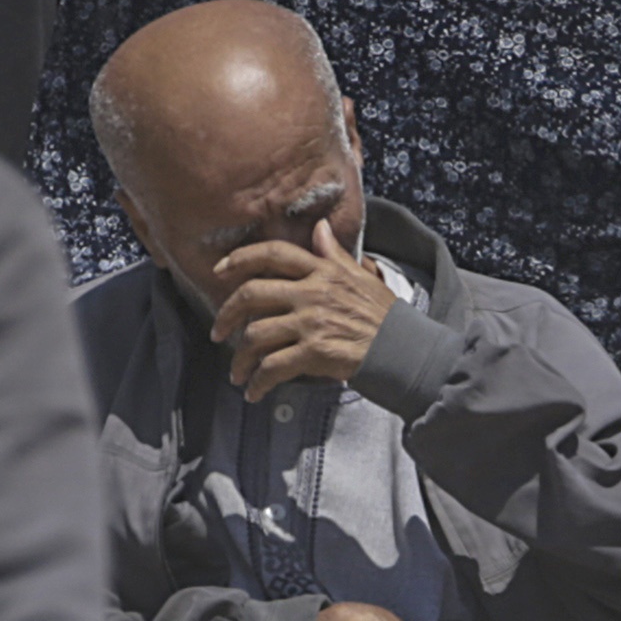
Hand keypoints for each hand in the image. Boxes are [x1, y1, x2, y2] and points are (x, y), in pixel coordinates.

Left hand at [208, 225, 396, 397]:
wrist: (402, 349)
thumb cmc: (382, 315)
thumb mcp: (360, 276)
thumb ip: (333, 254)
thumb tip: (319, 228)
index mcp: (321, 271)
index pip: (273, 253)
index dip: (240, 258)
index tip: (219, 271)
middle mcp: (312, 292)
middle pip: (252, 295)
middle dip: (226, 315)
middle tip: (218, 332)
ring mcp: (311, 322)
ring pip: (256, 335)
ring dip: (240, 359)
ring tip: (237, 372)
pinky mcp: (314, 352)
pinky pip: (272, 368)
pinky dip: (258, 383)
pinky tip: (254, 392)